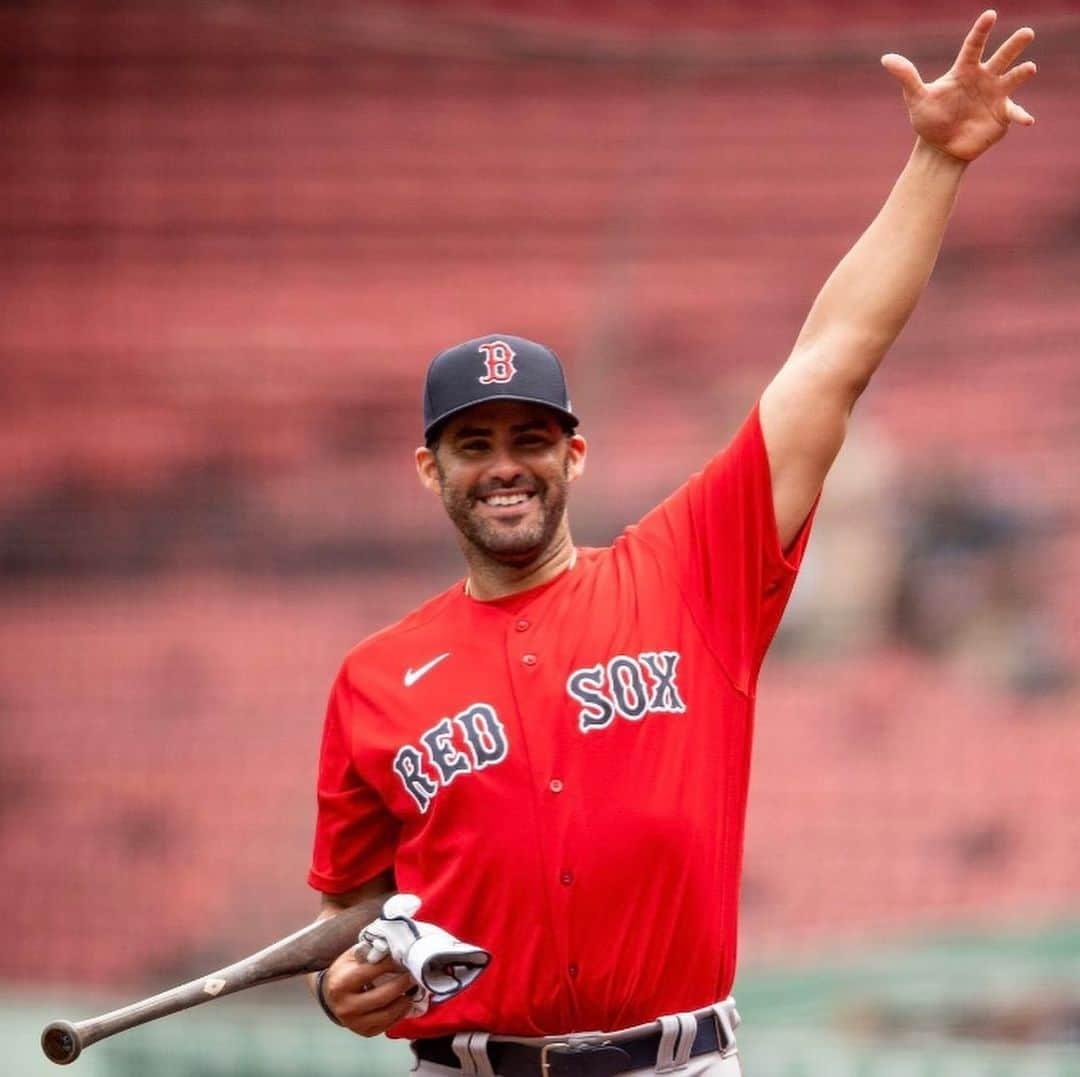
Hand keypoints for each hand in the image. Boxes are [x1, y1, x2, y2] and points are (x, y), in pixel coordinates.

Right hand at [320, 952, 417, 1036]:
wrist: (329, 996)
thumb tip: (393, 949)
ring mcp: (354, 1023)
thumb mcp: (351, 957)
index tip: (404, 956)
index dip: (390, 964)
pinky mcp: (364, 1032)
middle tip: (414, 973)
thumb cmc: (344, 971)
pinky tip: (406, 1000)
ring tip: (413, 987)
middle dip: (402, 983)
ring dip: (405, 1000)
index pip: (371, 972)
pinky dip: (401, 1012)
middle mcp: (346, 1007)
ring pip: (387, 1013)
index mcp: (341, 984)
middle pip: (382, 996)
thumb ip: (370, 952)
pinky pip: (387, 1024)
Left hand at [881, 9, 1035, 161]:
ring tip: (1029, 68)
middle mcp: (984, 78)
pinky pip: (1015, 112)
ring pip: (1013, 79)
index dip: (981, 31)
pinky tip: (1027, 120)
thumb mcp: (916, 98)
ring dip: (1022, 73)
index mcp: (965, 70)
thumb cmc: (929, 119)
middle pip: (1002, 57)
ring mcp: (996, 95)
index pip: (974, 46)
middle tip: (1027, 33)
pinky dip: (1021, 115)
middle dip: (1014, 45)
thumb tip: (886, 58)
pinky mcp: (1003, 114)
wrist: (940, 147)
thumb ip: (907, 77)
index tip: (990, 15)